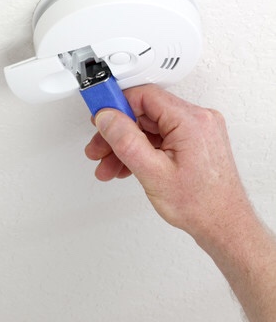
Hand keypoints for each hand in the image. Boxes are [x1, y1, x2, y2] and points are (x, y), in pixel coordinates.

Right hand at [84, 85, 251, 245]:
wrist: (223, 224)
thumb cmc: (200, 204)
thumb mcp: (153, 172)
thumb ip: (126, 140)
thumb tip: (107, 117)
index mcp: (191, 121)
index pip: (144, 96)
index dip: (116, 105)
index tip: (98, 116)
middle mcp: (198, 120)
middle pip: (145, 113)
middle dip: (118, 132)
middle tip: (99, 148)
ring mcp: (198, 132)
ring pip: (151, 128)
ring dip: (127, 145)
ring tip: (110, 165)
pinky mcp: (195, 143)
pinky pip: (162, 138)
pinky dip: (143, 150)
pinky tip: (128, 165)